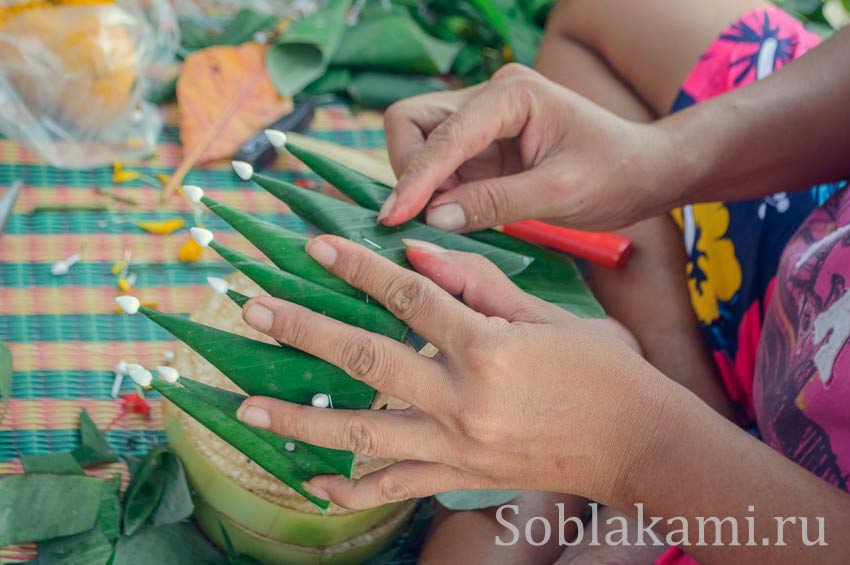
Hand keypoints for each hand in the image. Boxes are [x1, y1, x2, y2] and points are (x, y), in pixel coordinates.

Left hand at [235, 236, 676, 509]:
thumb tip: (418, 250)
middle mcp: (462, 398)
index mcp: (487, 347)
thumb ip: (479, 282)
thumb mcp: (549, 314)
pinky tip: (315, 483)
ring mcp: (456, 445)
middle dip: (302, 330)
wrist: (639, 446)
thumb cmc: (604, 372)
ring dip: (299, 419)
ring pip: (361, 431)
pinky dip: (353, 489)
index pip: (408, 295)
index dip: (358, 267)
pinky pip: (395, 487)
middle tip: (252, 310)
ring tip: (247, 409)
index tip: (316, 247)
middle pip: (365, 357)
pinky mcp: (460, 476)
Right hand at [379, 64, 675, 231]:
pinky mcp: (483, 147)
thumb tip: (434, 219)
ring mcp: (483, 121)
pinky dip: (437, 194)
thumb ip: (495, 203)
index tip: (393, 217)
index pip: (443, 133)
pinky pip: (441, 167)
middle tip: (423, 218)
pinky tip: (453, 218)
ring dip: (421, 185)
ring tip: (446, 222)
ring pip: (419, 144)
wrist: (644, 172)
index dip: (415, 177)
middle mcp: (490, 98)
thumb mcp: (559, 194)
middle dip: (410, 171)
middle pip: (413, 123)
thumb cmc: (615, 175)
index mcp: (513, 95)